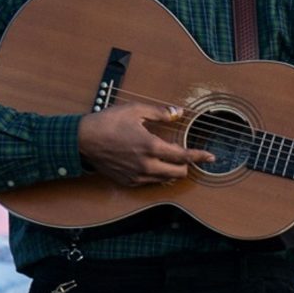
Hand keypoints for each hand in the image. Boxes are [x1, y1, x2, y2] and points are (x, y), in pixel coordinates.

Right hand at [77, 103, 213, 186]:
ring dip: (172, 171)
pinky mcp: (128, 182)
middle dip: (186, 165)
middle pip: (178, 173)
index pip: (183, 156)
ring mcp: (137, 176)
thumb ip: (160, 112)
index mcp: (151, 146)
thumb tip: (178, 112)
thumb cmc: (108, 122)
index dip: (199, 156)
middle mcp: (146, 165)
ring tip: (170, 159)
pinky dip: (157, 174)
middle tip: (186, 155)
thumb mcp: (135, 110)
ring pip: (165, 179)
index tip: (211, 157)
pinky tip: (153, 164)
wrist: (83, 140)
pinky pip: (150, 182)